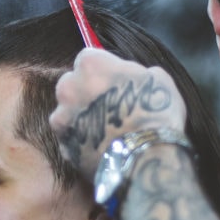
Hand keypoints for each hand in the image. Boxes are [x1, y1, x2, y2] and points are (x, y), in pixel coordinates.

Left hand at [50, 48, 187, 180]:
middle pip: (71, 83)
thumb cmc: (156, 114)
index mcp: (91, 65)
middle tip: (107, 105)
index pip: (88, 58)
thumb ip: (135, 72)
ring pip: (66, 111)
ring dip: (80, 116)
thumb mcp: (158, 79)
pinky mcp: (62, 145)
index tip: (114, 82)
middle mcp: (68, 87)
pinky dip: (80, 140)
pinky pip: (69, 137)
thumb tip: (131, 77)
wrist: (146, 161)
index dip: (103, 70)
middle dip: (85, 91)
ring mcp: (62, 118)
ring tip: (103, 129)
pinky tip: (99, 146)